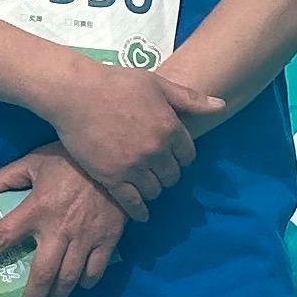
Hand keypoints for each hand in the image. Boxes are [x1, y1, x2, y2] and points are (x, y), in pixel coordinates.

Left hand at [0, 150, 126, 296]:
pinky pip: (95, 271)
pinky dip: (85, 282)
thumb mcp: (33, 160)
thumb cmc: (70, 158)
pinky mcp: (108, 239)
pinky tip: (78, 283)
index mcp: (35, 208)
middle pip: (41, 275)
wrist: (115, 156)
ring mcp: (84, 237)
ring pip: (68, 279)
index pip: (0, 238)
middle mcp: (58, 229)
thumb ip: (6, 177)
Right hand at [44, 58, 223, 215]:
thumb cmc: (116, 82)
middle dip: (167, 173)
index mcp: (170, 128)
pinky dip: (139, 211)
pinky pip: (131, 202)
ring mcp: (133, 166)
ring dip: (152, 189)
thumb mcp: (157, 84)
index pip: (188, 156)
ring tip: (144, 183)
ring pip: (155, 191)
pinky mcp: (111, 178)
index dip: (180, 157)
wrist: (75, 92)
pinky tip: (142, 214)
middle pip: (173, 176)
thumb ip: (189, 98)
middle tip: (156, 170)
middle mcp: (156, 150)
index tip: (171, 156)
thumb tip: (221, 106)